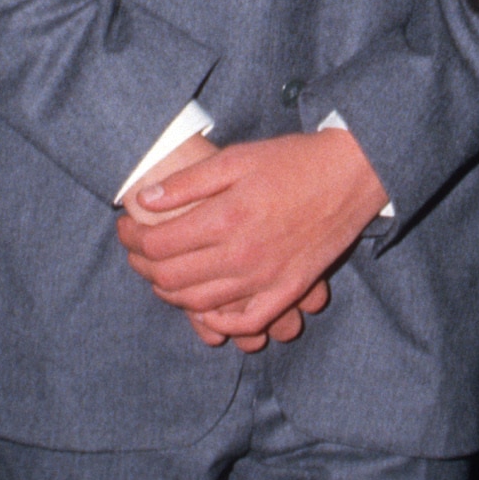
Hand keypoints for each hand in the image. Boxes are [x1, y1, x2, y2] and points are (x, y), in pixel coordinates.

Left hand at [118, 128, 387, 342]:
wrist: (353, 172)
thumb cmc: (293, 160)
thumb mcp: (236, 158)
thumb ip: (188, 183)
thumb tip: (145, 201)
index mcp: (225, 218)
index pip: (158, 245)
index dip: (132, 239)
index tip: (125, 227)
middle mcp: (242, 255)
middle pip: (171, 278)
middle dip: (142, 266)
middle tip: (137, 250)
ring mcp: (267, 277)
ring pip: (200, 303)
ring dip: (171, 293)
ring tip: (163, 273)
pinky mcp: (289, 289)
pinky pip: (246, 321)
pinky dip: (219, 321)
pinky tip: (205, 307)